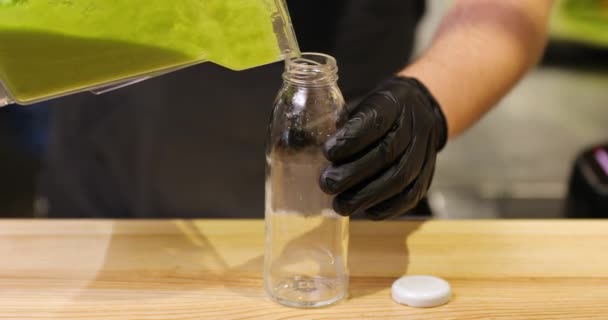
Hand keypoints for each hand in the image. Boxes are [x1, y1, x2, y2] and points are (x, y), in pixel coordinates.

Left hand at [319, 76, 447, 219]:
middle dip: (353, 173)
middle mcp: (413, 127)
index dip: (351, 139)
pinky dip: (387, 207)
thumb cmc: (379, 109)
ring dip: (367, 196)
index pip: (375, 121)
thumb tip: (301, 144)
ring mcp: (423, 152)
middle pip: (386, 153)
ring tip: (341, 205)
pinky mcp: (427, 175)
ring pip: (399, 178)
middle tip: (327, 184)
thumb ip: (340, 122)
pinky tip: (366, 211)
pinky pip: (410, 196)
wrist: (421, 109)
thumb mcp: (362, 102)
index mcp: (393, 104)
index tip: (327, 152)